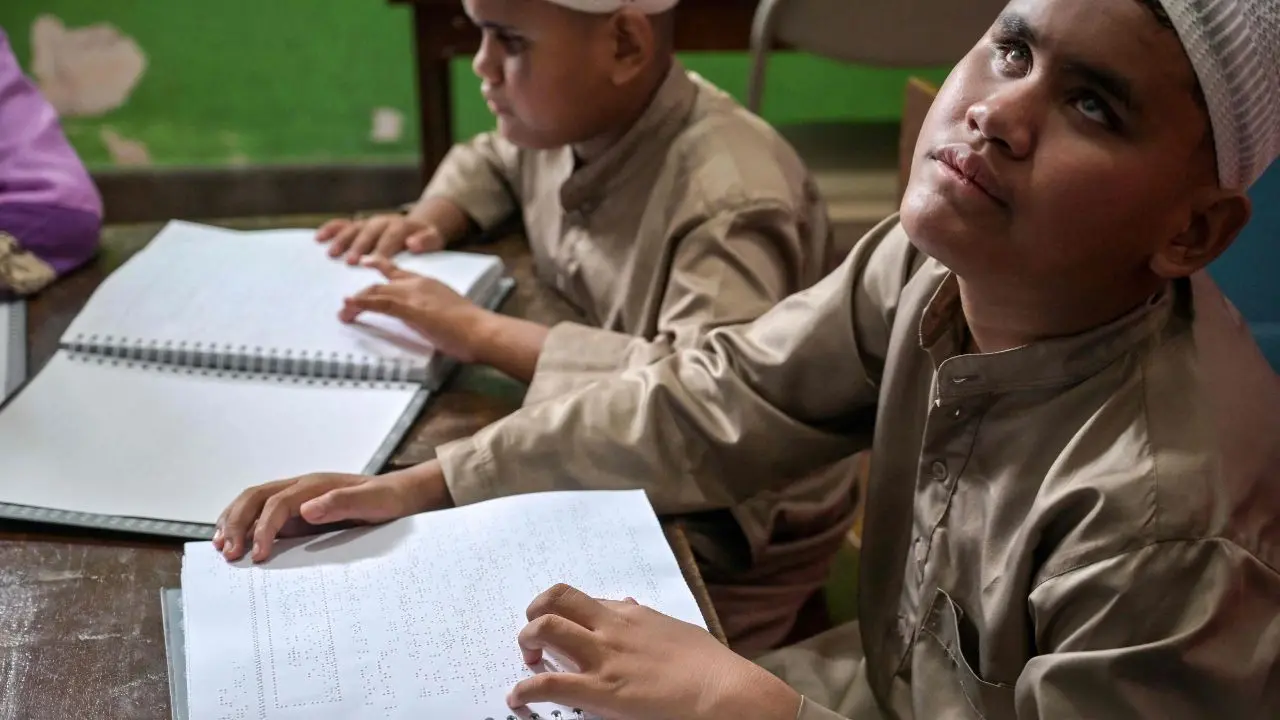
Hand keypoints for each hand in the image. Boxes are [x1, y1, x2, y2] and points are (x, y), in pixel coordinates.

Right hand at [212, 464, 449, 563]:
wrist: (397, 497)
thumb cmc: (386, 499)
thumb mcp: (373, 501)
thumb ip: (342, 502)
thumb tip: (307, 509)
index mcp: (314, 485)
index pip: (278, 503)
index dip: (264, 528)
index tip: (259, 554)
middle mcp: (299, 489)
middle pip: (255, 497)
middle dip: (236, 523)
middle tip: (227, 553)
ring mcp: (295, 500)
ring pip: (252, 503)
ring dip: (233, 522)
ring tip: (220, 547)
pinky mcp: (295, 514)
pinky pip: (261, 515)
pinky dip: (243, 526)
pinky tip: (233, 542)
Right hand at [317, 214, 446, 264]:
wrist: (418, 227)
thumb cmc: (425, 240)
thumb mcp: (434, 240)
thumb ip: (426, 241)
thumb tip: (413, 243)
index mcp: (402, 226)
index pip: (392, 236)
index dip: (383, 248)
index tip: (376, 261)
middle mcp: (383, 221)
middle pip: (369, 233)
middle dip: (359, 246)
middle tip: (350, 261)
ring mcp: (369, 222)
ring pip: (353, 229)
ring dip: (342, 240)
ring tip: (332, 254)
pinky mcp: (358, 224)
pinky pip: (342, 224)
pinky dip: (330, 229)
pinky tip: (318, 238)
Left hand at [340, 256, 490, 362]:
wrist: (482, 331)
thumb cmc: (473, 329)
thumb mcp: (450, 316)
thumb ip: (435, 315)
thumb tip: (430, 325)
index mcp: (430, 284)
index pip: (399, 274)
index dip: (381, 269)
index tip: (368, 263)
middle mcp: (419, 284)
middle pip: (382, 282)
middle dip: (363, 293)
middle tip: (348, 302)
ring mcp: (414, 295)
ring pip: (376, 291)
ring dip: (356, 302)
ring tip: (344, 313)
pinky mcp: (410, 308)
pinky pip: (378, 303)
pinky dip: (361, 304)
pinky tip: (349, 308)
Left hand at [508, 584, 800, 719]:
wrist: (724, 693)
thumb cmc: (710, 668)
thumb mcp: (677, 632)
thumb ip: (649, 620)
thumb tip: (632, 605)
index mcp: (632, 615)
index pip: (584, 600)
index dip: (565, 611)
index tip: (561, 627)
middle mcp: (612, 627)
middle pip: (556, 598)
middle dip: (535, 613)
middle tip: (533, 636)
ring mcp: (604, 656)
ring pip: (545, 629)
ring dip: (527, 642)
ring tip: (527, 661)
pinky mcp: (601, 690)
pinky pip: (548, 683)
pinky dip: (524, 690)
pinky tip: (517, 699)